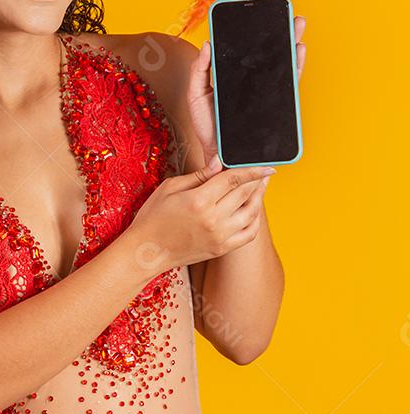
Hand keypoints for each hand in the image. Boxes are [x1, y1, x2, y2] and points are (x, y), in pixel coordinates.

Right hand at [123, 163, 276, 276]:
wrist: (146, 251)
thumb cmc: (153, 218)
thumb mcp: (170, 188)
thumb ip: (198, 175)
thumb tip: (219, 162)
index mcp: (199, 200)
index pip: (234, 179)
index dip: (253, 169)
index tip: (267, 165)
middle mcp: (213, 219)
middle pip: (245, 193)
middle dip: (258, 180)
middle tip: (265, 171)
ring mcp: (219, 236)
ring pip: (251, 213)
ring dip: (260, 198)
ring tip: (261, 187)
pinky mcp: (221, 248)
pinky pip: (248, 234)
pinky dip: (256, 220)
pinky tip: (254, 211)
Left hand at [188, 14, 307, 172]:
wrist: (218, 154)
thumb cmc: (207, 126)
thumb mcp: (196, 94)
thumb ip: (200, 70)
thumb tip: (207, 45)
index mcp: (233, 77)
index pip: (246, 52)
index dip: (253, 34)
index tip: (258, 14)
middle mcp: (252, 84)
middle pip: (268, 54)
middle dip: (279, 33)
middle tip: (285, 13)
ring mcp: (264, 94)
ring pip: (282, 65)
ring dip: (291, 44)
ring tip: (297, 25)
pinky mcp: (274, 106)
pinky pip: (288, 85)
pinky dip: (295, 67)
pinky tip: (298, 51)